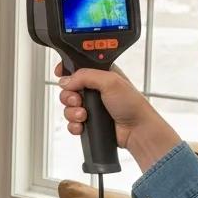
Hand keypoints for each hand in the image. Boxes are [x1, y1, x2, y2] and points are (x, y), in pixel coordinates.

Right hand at [56, 63, 179, 171]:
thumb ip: (85, 76)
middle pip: (68, 88)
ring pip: (68, 107)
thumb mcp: (110, 81)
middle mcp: (94, 89)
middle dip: (69, 96)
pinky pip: (71, 122)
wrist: (137, 130)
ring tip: (84, 115)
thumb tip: (66, 80)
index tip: (60, 73)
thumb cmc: (132, 104)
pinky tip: (83, 125)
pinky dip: (74, 125)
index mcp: (100, 74)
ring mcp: (91, 106)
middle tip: (79, 100)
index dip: (66, 70)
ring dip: (72, 112)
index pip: (77, 67)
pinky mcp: (89, 121)